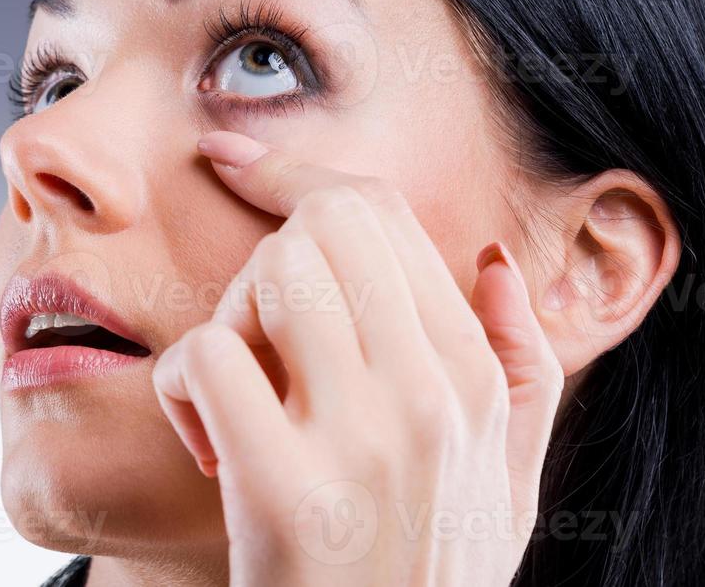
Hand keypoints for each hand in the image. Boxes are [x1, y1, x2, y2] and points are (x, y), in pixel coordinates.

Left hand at [153, 131, 564, 585]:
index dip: (296, 174)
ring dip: (232, 320)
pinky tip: (208, 445)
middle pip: (323, 225)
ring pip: (271, 276)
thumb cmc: (427, 571)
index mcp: (479, 380)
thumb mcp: (509, 481)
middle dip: (269, 259)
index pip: (380, 211)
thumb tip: (494, 257)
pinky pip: (207, 358)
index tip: (235, 159)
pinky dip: (182, 390)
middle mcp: (436, 399)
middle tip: (264, 342)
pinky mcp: (284, 494)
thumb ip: (522, 364)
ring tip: (246, 396)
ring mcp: (363, 444)